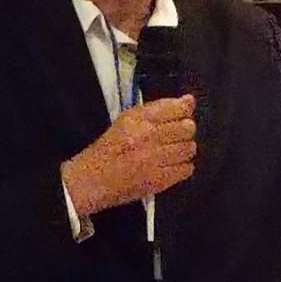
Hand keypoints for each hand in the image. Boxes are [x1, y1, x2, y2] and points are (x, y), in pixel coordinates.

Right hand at [62, 95, 195, 217]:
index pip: (176, 107)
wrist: (92, 180)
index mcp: (137, 118)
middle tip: (174, 137)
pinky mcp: (159, 180)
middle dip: (184, 131)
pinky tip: (170, 166)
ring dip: (183, 150)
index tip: (181, 114)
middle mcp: (147, 136)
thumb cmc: (108, 150)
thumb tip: (189, 100)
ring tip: (170, 153)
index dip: (183, 111)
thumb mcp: (127, 120)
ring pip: (189, 148)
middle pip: (187, 128)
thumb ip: (159, 108)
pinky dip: (182, 167)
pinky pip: (186, 169)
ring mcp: (154, 159)